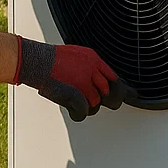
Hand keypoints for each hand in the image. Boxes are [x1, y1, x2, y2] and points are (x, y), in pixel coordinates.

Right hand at [14, 37, 131, 121]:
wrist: (37, 61)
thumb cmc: (52, 59)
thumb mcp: (77, 54)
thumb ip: (91, 65)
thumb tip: (101, 77)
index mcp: (94, 60)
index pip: (114, 78)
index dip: (121, 89)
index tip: (130, 94)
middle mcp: (92, 72)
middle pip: (110, 94)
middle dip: (104, 99)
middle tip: (93, 98)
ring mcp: (85, 85)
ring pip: (95, 104)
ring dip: (85, 104)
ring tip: (71, 94)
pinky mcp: (76, 96)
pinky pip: (83, 112)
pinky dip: (77, 112)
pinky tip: (70, 105)